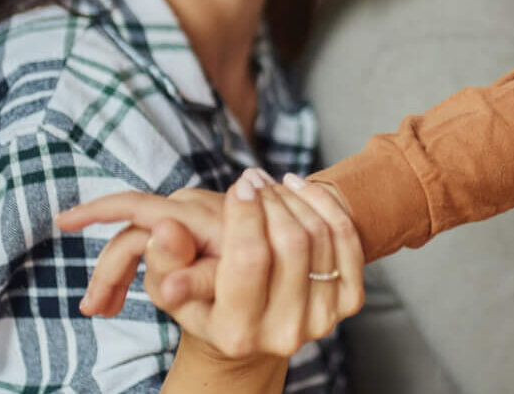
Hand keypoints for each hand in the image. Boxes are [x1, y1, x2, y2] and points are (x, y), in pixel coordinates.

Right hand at [56, 167, 364, 364]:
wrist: (250, 331)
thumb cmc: (204, 303)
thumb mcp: (171, 287)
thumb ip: (165, 259)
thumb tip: (164, 231)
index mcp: (237, 334)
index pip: (249, 259)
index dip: (245, 215)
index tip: (238, 185)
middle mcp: (284, 333)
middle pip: (291, 244)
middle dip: (270, 200)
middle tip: (252, 178)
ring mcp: (322, 319)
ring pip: (319, 235)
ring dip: (294, 198)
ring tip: (269, 182)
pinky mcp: (348, 302)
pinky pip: (347, 238)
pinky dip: (325, 204)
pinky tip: (299, 189)